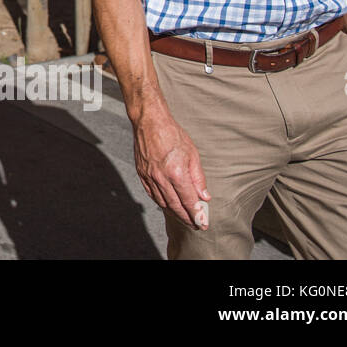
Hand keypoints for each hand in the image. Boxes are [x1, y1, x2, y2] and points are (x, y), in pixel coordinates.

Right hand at [133, 103, 210, 228]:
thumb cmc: (172, 134)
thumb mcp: (192, 154)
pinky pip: (152, 194)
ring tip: (183, 217)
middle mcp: (161, 178)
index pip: (189, 201)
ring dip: (174, 212)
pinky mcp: (142, 174)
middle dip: (187, 218)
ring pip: (163, 202)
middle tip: (195, 225)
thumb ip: (198, 177)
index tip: (203, 223)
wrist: (149, 122)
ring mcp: (150, 177)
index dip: (197, 214)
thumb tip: (204, 195)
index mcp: (176, 173)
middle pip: (176, 206)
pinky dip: (161, 202)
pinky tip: (168, 204)